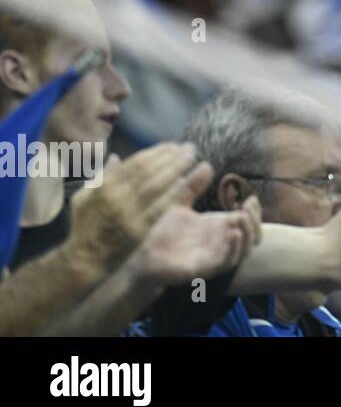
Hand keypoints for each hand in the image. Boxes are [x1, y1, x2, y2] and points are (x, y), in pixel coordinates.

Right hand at [66, 142, 205, 270]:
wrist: (84, 260)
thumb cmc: (84, 227)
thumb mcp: (83, 199)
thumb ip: (100, 177)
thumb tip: (115, 157)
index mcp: (104, 187)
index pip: (135, 163)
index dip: (157, 152)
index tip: (172, 145)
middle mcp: (117, 197)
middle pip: (150, 170)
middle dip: (172, 156)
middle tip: (190, 147)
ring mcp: (129, 214)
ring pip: (157, 185)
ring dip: (177, 169)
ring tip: (191, 157)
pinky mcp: (139, 230)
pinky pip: (159, 207)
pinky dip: (173, 192)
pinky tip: (185, 182)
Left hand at [133, 196, 262, 285]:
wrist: (139, 254)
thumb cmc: (158, 231)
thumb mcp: (177, 203)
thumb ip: (192, 187)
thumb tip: (206, 165)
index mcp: (215, 228)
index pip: (244, 221)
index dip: (253, 212)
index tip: (250, 198)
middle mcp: (217, 243)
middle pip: (249, 236)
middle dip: (254, 222)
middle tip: (248, 206)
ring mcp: (212, 256)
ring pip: (242, 251)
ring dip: (247, 234)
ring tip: (241, 217)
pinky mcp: (203, 268)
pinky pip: (226, 262)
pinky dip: (234, 249)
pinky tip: (233, 233)